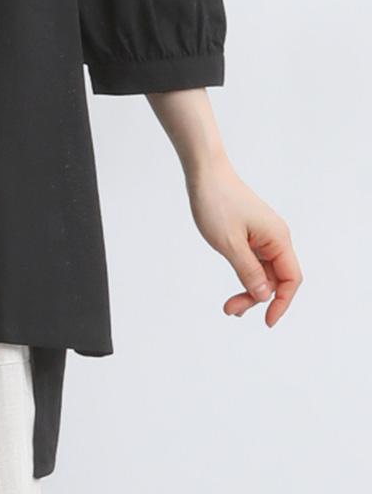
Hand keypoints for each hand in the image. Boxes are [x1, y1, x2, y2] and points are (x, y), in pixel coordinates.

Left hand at [187, 158, 301, 327]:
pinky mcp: (250, 232)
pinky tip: (235, 286)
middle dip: (257, 298)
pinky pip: (254, 260)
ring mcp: (263, 235)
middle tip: (231, 311)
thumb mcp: (230, 243)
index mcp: (278, 239)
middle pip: (276, 279)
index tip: (267, 321)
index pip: (291, 279)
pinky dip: (245, 275)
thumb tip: (265, 296)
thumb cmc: (216, 202)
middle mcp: (276, 238)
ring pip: (263, 272)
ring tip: (229, 306)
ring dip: (249, 289)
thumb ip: (248, 271)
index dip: (282, 303)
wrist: (204, 172)